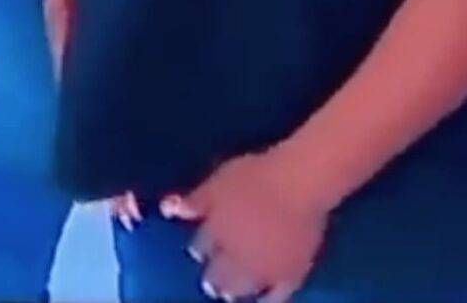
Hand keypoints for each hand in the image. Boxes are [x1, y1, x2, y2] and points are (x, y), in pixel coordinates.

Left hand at [160, 150, 330, 302]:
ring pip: (243, 289)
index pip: (200, 248)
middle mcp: (235, 257)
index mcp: (215, 234)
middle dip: (212, 279)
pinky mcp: (292, 276)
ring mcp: (263, 270)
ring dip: (233, 291)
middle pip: (218, 276)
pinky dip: (267, 300)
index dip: (199, 249)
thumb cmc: (256, 176)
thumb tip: (168, 209)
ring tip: (230, 294)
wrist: (299, 184)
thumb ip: (194, 200)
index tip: (198, 251)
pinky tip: (264, 301)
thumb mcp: (217, 182)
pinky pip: (277, 297)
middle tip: (212, 283)